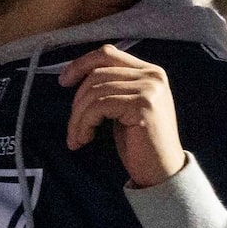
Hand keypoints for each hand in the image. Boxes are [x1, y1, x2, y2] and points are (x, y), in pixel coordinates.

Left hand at [59, 43, 187, 189]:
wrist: (162, 173)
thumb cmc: (140, 144)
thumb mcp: (125, 108)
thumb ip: (112, 87)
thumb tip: (76, 76)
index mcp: (150, 71)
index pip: (108, 54)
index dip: (81, 64)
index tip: (63, 81)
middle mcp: (153, 75)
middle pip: (97, 74)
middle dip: (77, 100)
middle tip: (72, 126)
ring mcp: (149, 89)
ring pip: (95, 91)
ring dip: (78, 117)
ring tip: (77, 137)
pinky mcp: (143, 105)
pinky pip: (99, 106)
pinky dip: (84, 123)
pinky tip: (84, 139)